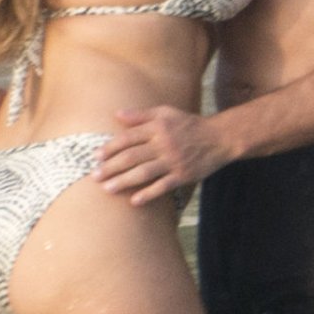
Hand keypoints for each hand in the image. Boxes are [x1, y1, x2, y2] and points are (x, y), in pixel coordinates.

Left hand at [95, 106, 233, 204]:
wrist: (219, 138)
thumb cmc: (189, 124)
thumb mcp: (166, 113)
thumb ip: (141, 115)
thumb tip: (117, 114)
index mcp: (158, 128)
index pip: (129, 138)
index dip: (110, 147)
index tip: (96, 156)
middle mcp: (164, 144)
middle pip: (132, 156)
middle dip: (111, 167)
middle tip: (94, 176)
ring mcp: (173, 161)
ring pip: (144, 172)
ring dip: (124, 181)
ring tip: (107, 189)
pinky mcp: (183, 176)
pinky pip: (163, 186)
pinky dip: (148, 194)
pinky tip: (134, 201)